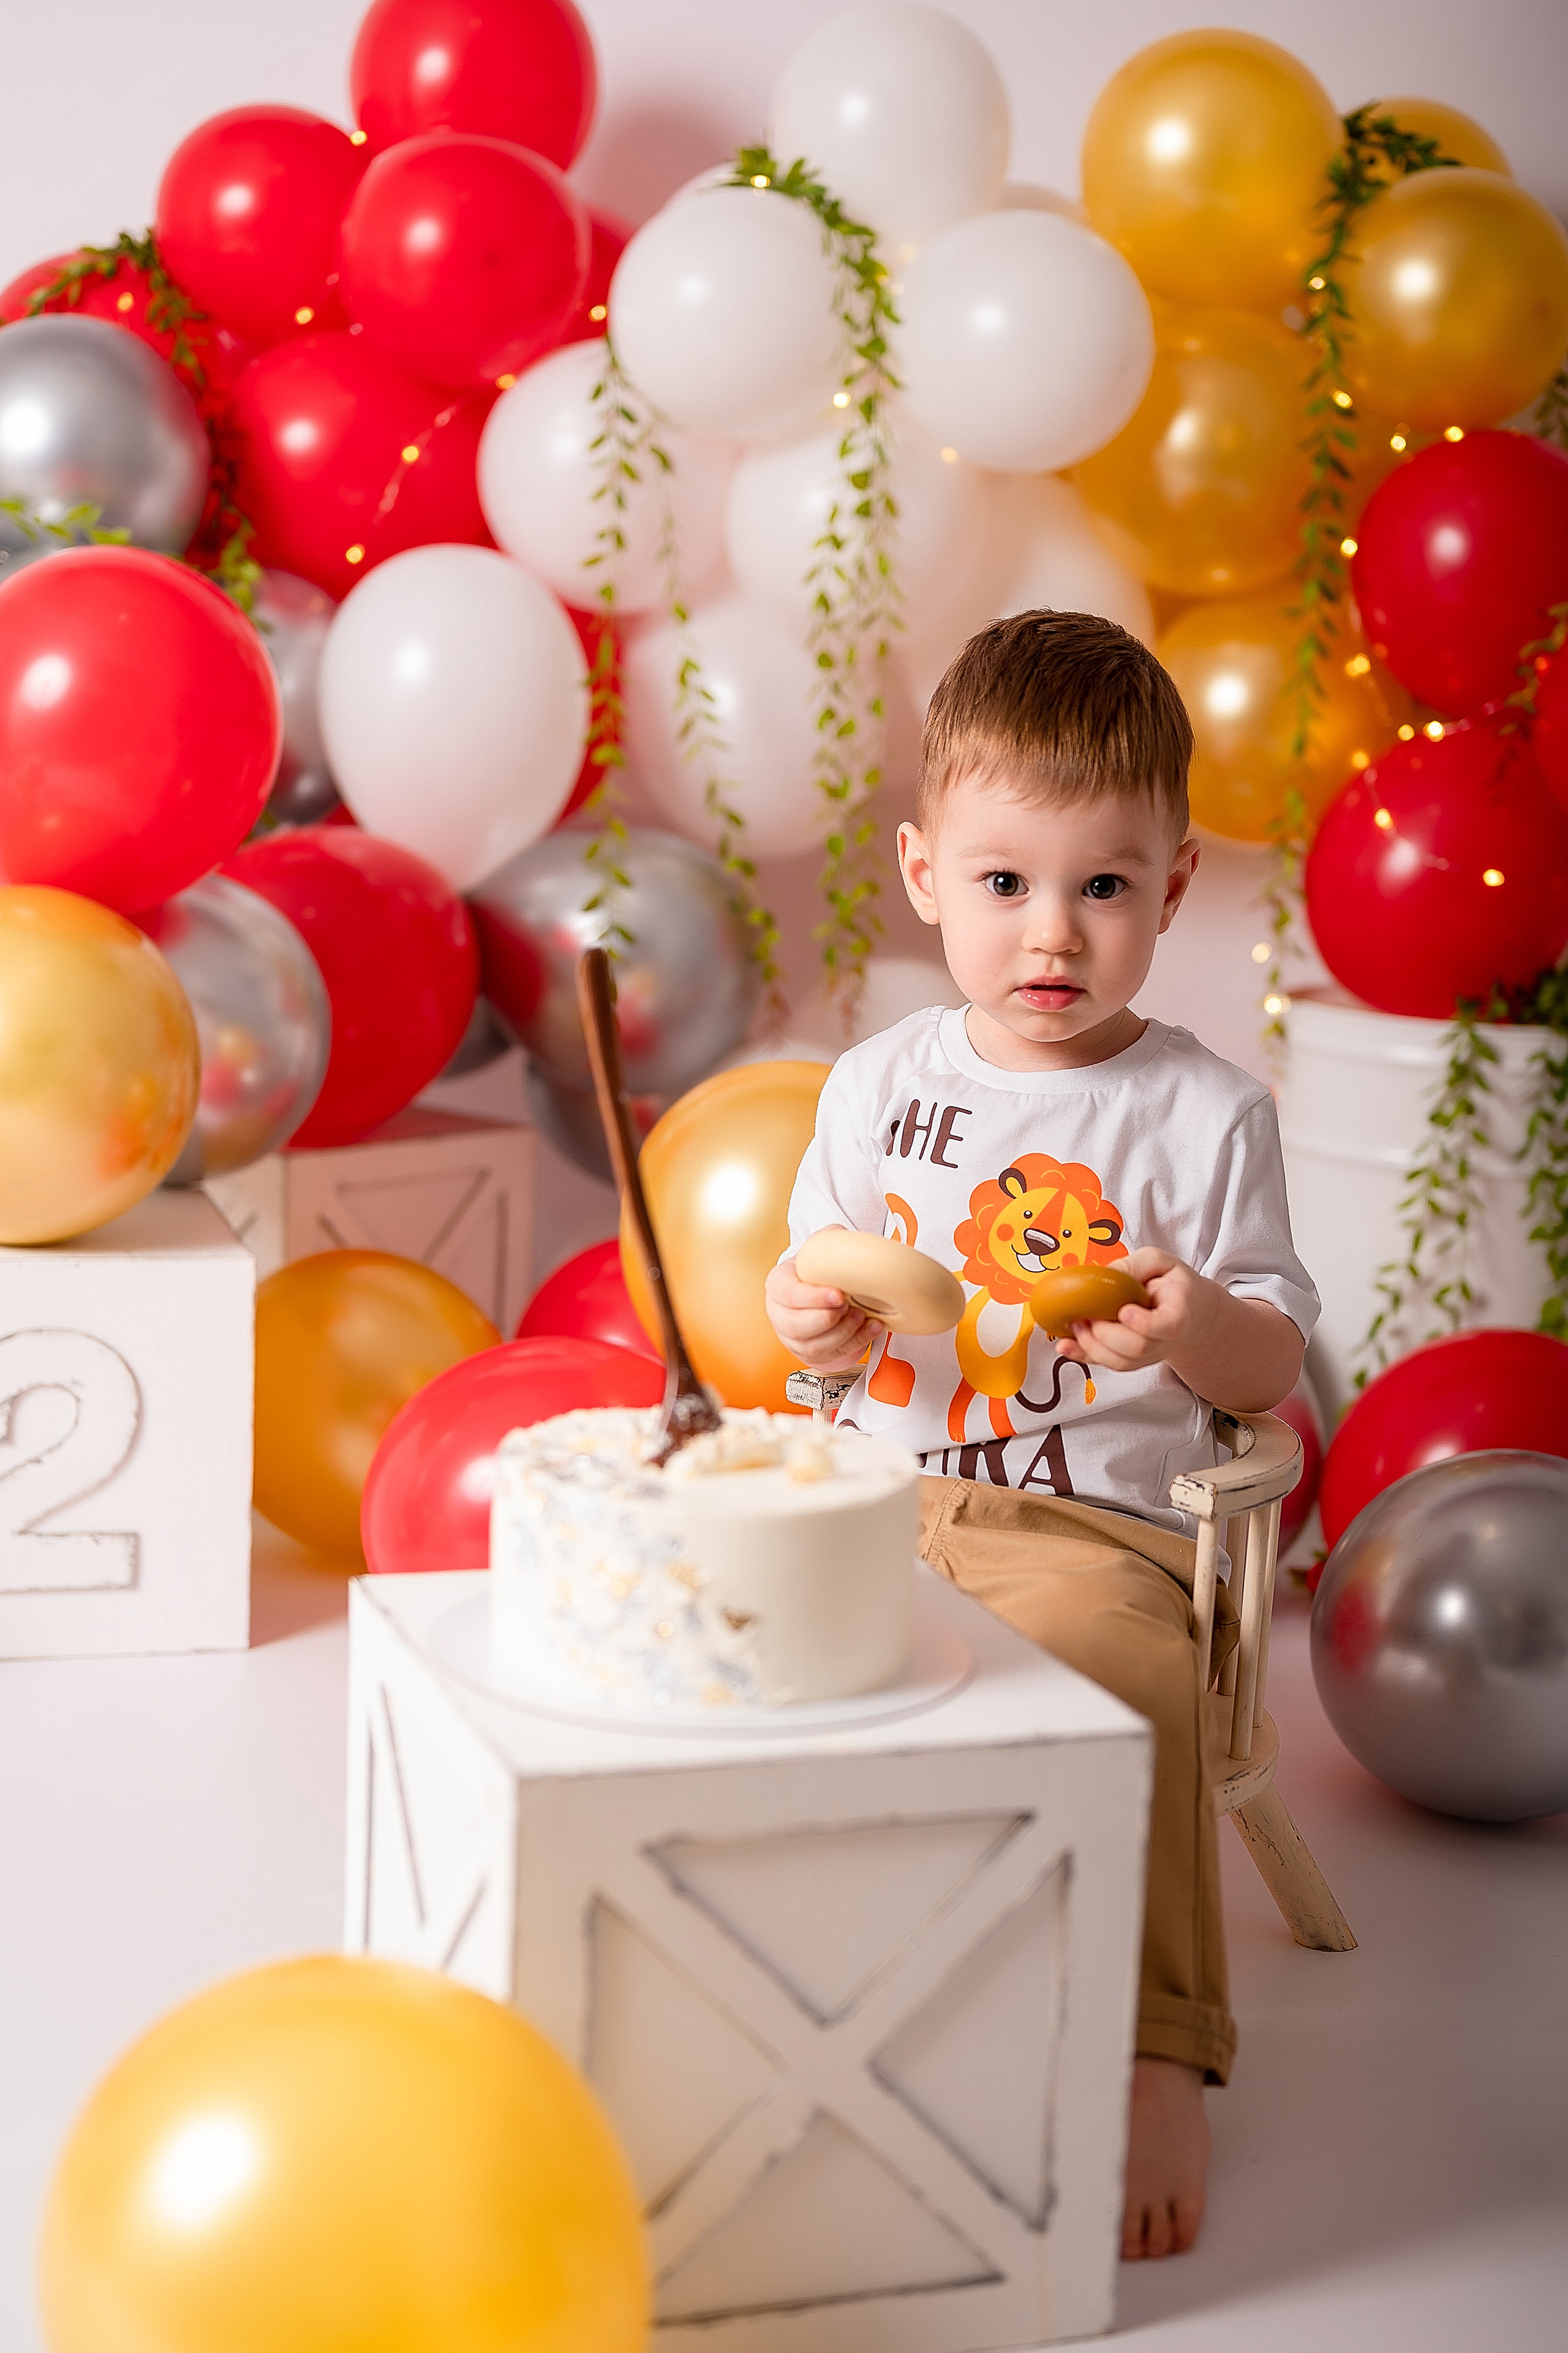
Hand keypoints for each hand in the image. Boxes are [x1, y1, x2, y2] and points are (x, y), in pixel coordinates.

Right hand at [765, 1239, 881, 1373]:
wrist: (816, 1289)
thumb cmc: (815, 1272)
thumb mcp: (817, 1250)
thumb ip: (828, 1240)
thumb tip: (842, 1235)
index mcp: (777, 1284)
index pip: (788, 1294)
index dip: (812, 1298)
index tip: (838, 1295)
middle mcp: (780, 1314)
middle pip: (795, 1326)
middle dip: (826, 1319)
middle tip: (849, 1307)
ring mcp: (793, 1337)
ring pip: (813, 1345)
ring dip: (842, 1334)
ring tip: (861, 1316)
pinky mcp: (810, 1353)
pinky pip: (831, 1355)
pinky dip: (854, 1343)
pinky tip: (871, 1328)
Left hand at [1053, 1247, 1303, 1411]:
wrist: (1191, 1312)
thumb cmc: (1174, 1284)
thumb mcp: (1160, 1262)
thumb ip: (1135, 1265)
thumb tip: (1106, 1274)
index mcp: (1179, 1313)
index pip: (1166, 1326)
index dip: (1143, 1323)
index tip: (1124, 1311)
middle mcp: (1166, 1341)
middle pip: (1137, 1348)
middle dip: (1106, 1334)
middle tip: (1087, 1317)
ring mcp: (1150, 1354)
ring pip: (1121, 1362)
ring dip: (1091, 1347)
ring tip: (1076, 1325)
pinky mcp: (1133, 1360)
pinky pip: (1108, 1365)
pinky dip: (1083, 1357)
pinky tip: (1065, 1345)